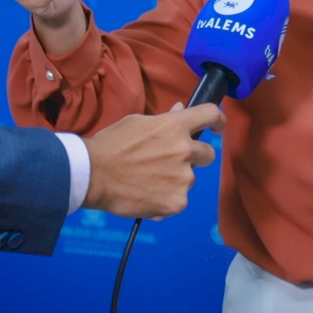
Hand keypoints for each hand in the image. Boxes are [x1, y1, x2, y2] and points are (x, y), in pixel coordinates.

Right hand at [81, 103, 226, 219]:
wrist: (93, 175)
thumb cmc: (111, 144)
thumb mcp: (137, 122)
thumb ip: (164, 119)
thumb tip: (180, 111)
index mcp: (176, 126)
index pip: (210, 115)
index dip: (219, 119)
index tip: (218, 127)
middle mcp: (185, 150)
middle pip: (208, 154)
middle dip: (195, 157)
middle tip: (172, 162)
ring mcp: (183, 178)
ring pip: (190, 179)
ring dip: (177, 179)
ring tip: (150, 182)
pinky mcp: (177, 202)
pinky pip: (179, 199)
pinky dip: (167, 199)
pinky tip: (147, 196)